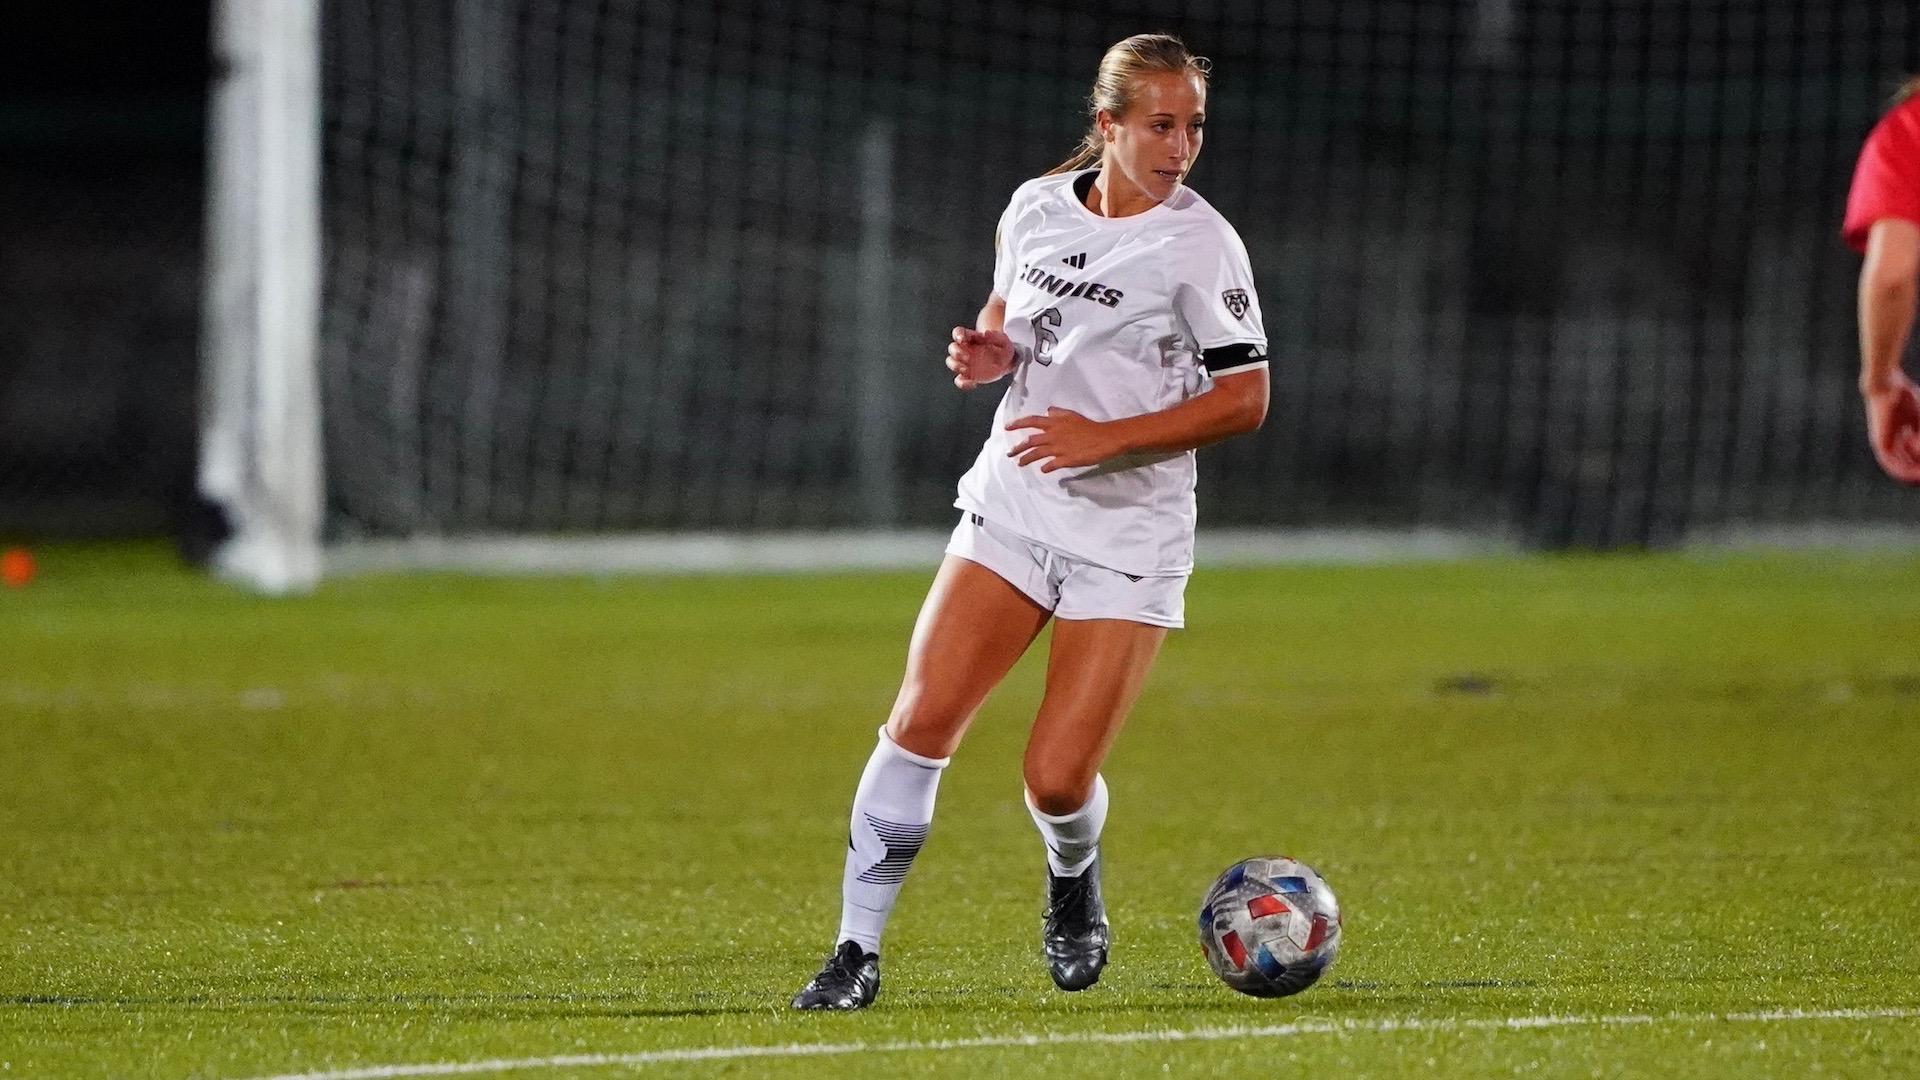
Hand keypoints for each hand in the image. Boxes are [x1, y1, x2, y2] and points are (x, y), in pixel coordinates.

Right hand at [946, 327, 1015, 389]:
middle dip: (956, 353)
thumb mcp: (1003, 340)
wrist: (1007, 362)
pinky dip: (962, 383)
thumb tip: (986, 334)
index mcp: (971, 338)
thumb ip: (995, 336)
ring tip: (966, 370)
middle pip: (952, 348)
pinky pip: (959, 380)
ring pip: (951, 362)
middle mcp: (965, 349)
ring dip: (955, 366)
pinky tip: (973, 383)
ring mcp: (964, 363)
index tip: (961, 339)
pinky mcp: (967, 375)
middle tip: (967, 357)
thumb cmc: (1002, 348)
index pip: (958, 332)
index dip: (957, 335)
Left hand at [1005, 407, 1123, 471]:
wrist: (1105, 438)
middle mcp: (1053, 435)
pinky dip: (1045, 468)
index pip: (1032, 421)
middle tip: (1009, 453)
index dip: (1018, 423)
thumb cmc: (1089, 426)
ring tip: (1020, 463)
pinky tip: (1043, 470)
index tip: (1007, 427)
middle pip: (1030, 441)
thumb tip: (1047, 410)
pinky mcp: (1066, 460)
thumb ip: (1058, 413)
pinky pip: (1051, 465)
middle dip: (1017, 447)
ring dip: (1026, 459)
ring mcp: (1059, 448)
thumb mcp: (1072, 415)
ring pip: (1037, 454)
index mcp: (1054, 423)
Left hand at [1862, 370, 1919, 485]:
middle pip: (1905, 464)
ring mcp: (1882, 444)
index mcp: (1897, 436)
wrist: (1887, 385)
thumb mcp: (1918, 416)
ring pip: (1898, 467)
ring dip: (1912, 475)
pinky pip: (1890, 464)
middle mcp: (1888, 442)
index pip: (1909, 456)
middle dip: (1917, 472)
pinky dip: (1903, 471)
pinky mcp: (1879, 443)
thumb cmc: (1904, 396)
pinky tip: (1916, 475)